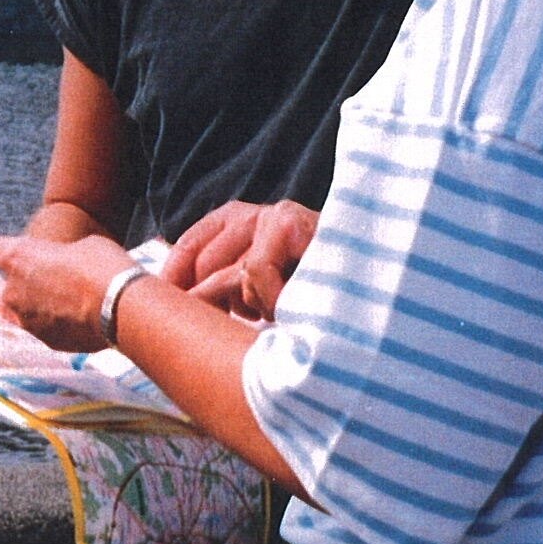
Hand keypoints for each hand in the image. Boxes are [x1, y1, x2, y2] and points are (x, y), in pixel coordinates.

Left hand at [0, 233, 138, 351]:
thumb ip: (60, 256)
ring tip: (38, 307)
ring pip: (6, 318)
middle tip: (17, 283)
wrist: (121, 305)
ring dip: (17, 311)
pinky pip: (32, 333)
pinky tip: (61, 321)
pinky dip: (41, 327)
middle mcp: (13, 292)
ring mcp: (26, 322)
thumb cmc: (103, 265)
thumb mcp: (81, 246)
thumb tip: (62, 266)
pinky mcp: (45, 342)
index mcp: (19, 258)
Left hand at [162, 199, 319, 319]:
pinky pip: (254, 272)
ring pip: (231, 273)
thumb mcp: (265, 297)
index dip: (174, 277)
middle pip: (203, 262)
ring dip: (250, 305)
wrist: (378, 294)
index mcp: (244, 223)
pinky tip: (293, 305)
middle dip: (206, 301)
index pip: (191, 244)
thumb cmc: (321, 299)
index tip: (164, 305)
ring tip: (276, 315)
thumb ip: (229, 293)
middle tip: (226, 329)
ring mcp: (274, 215)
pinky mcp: (289, 223)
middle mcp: (256, 214)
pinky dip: (271, 299)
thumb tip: (178, 305)